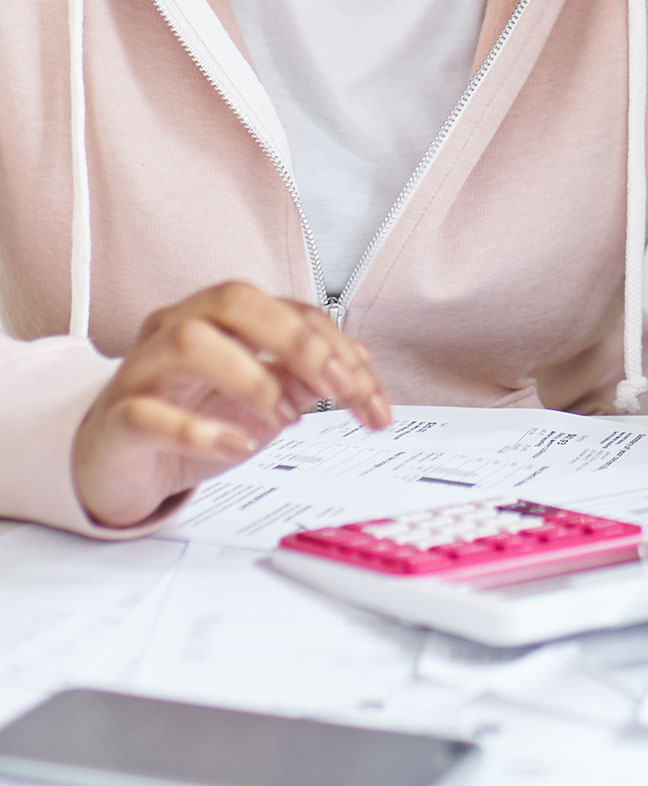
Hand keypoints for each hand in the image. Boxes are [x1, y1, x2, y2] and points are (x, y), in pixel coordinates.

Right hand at [72, 282, 390, 527]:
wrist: (119, 464)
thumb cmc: (187, 419)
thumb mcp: (260, 399)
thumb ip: (304, 375)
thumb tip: (359, 358)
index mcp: (219, 321)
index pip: (287, 312)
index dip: (337, 349)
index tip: (371, 399)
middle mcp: (178, 331)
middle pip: (236, 301)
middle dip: (300, 342)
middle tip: (338, 391)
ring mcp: (143, 372)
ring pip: (190, 341)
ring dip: (252, 378)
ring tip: (283, 419)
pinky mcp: (119, 421)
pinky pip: (149, 414)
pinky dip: (200, 430)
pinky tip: (237, 444)